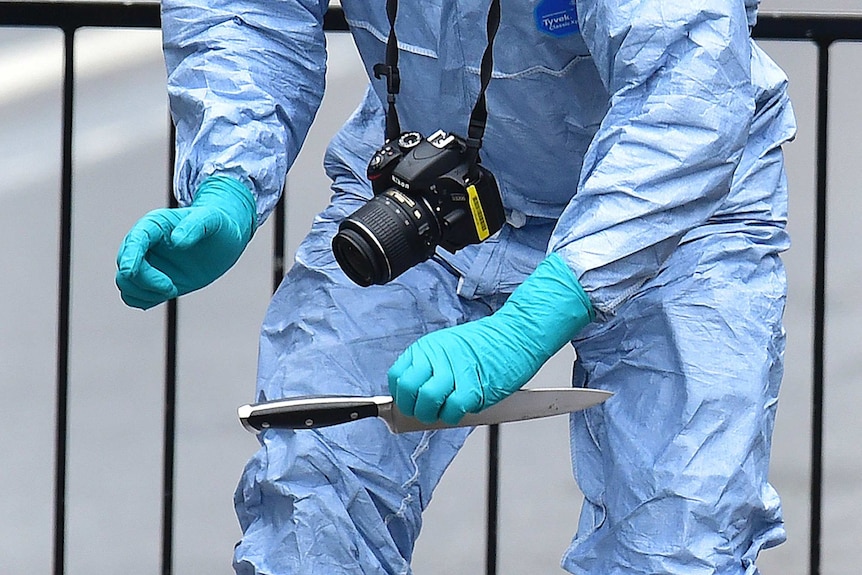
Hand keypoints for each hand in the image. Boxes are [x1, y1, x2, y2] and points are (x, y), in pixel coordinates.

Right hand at [115, 175, 256, 308]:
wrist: (224, 241)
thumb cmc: (217, 225)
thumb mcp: (211, 219)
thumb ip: (195, 226)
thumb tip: (177, 240)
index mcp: (154, 224)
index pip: (134, 240)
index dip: (129, 256)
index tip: (129, 271)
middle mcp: (144, 244)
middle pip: (125, 266)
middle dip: (145, 281)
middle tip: (172, 288)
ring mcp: (147, 264)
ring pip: (126, 284)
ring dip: (144, 293)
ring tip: (172, 289)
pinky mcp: (153, 281)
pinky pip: (133, 296)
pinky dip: (144, 300)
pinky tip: (166, 294)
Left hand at [388, 253, 593, 424]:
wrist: (517, 333)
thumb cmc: (488, 343)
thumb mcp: (449, 347)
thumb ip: (430, 367)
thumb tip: (415, 396)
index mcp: (428, 347)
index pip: (397, 376)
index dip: (401, 395)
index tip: (410, 402)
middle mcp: (436, 357)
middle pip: (408, 391)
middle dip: (414, 409)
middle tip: (426, 412)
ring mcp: (454, 371)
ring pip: (427, 402)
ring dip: (434, 415)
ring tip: (446, 411)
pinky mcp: (473, 387)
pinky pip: (453, 410)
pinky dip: (455, 416)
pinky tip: (463, 408)